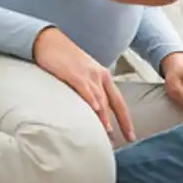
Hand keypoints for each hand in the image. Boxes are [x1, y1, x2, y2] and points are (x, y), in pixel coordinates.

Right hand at [34, 26, 135, 142]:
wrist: (50, 41)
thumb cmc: (65, 58)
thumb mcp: (83, 73)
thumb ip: (90, 89)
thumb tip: (93, 109)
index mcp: (103, 76)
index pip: (118, 101)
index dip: (126, 120)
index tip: (131, 136)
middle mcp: (99, 75)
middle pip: (112, 103)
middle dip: (119, 122)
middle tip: (123, 140)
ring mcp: (87, 74)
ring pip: (100, 98)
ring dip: (104, 116)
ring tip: (108, 133)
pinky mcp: (74, 73)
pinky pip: (84, 88)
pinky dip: (91, 99)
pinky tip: (95, 109)